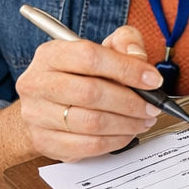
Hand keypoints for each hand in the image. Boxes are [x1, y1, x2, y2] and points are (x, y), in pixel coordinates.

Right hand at [15, 25, 160, 160]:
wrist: (45, 102)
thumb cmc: (79, 73)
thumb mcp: (103, 47)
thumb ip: (125, 42)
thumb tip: (138, 58)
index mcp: (51, 54)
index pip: (90, 57)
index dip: (127, 69)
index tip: (153, 80)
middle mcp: (37, 83)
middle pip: (91, 93)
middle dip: (131, 102)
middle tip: (152, 106)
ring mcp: (36, 115)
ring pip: (90, 123)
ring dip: (126, 124)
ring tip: (144, 120)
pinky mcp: (43, 142)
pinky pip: (86, 146)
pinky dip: (114, 141)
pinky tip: (127, 133)